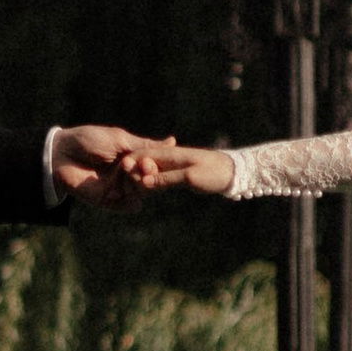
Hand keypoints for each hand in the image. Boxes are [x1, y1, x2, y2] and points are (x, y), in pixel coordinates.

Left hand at [50, 124, 175, 210]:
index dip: (160, 163)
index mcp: (132, 160)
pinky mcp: (108, 202)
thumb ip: (146, 146)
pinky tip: (127, 188)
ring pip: (141, 193)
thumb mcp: (121, 140)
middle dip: (150, 173)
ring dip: (140, 184)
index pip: (155, 166)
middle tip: (143, 165)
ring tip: (130, 170)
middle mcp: (128, 177)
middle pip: (151, 181)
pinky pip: (127, 206)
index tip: (162, 157)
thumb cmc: (88, 141)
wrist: (61, 153)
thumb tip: (173, 142)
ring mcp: (119, 190)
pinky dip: (131, 199)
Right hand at [121, 139, 236, 195]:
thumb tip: (143, 183)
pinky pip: (159, 178)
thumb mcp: (189, 178)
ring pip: (149, 173)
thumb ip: (166, 179)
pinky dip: (151, 184)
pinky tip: (144, 194)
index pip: (141, 156)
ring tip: (124, 195)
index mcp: (170, 155)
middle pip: (142, 164)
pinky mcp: (178, 174)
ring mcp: (174, 166)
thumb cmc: (214, 172)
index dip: (128, 166)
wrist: (235, 172)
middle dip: (130, 175)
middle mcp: (169, 158)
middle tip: (116, 192)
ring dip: (139, 181)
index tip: (118, 179)